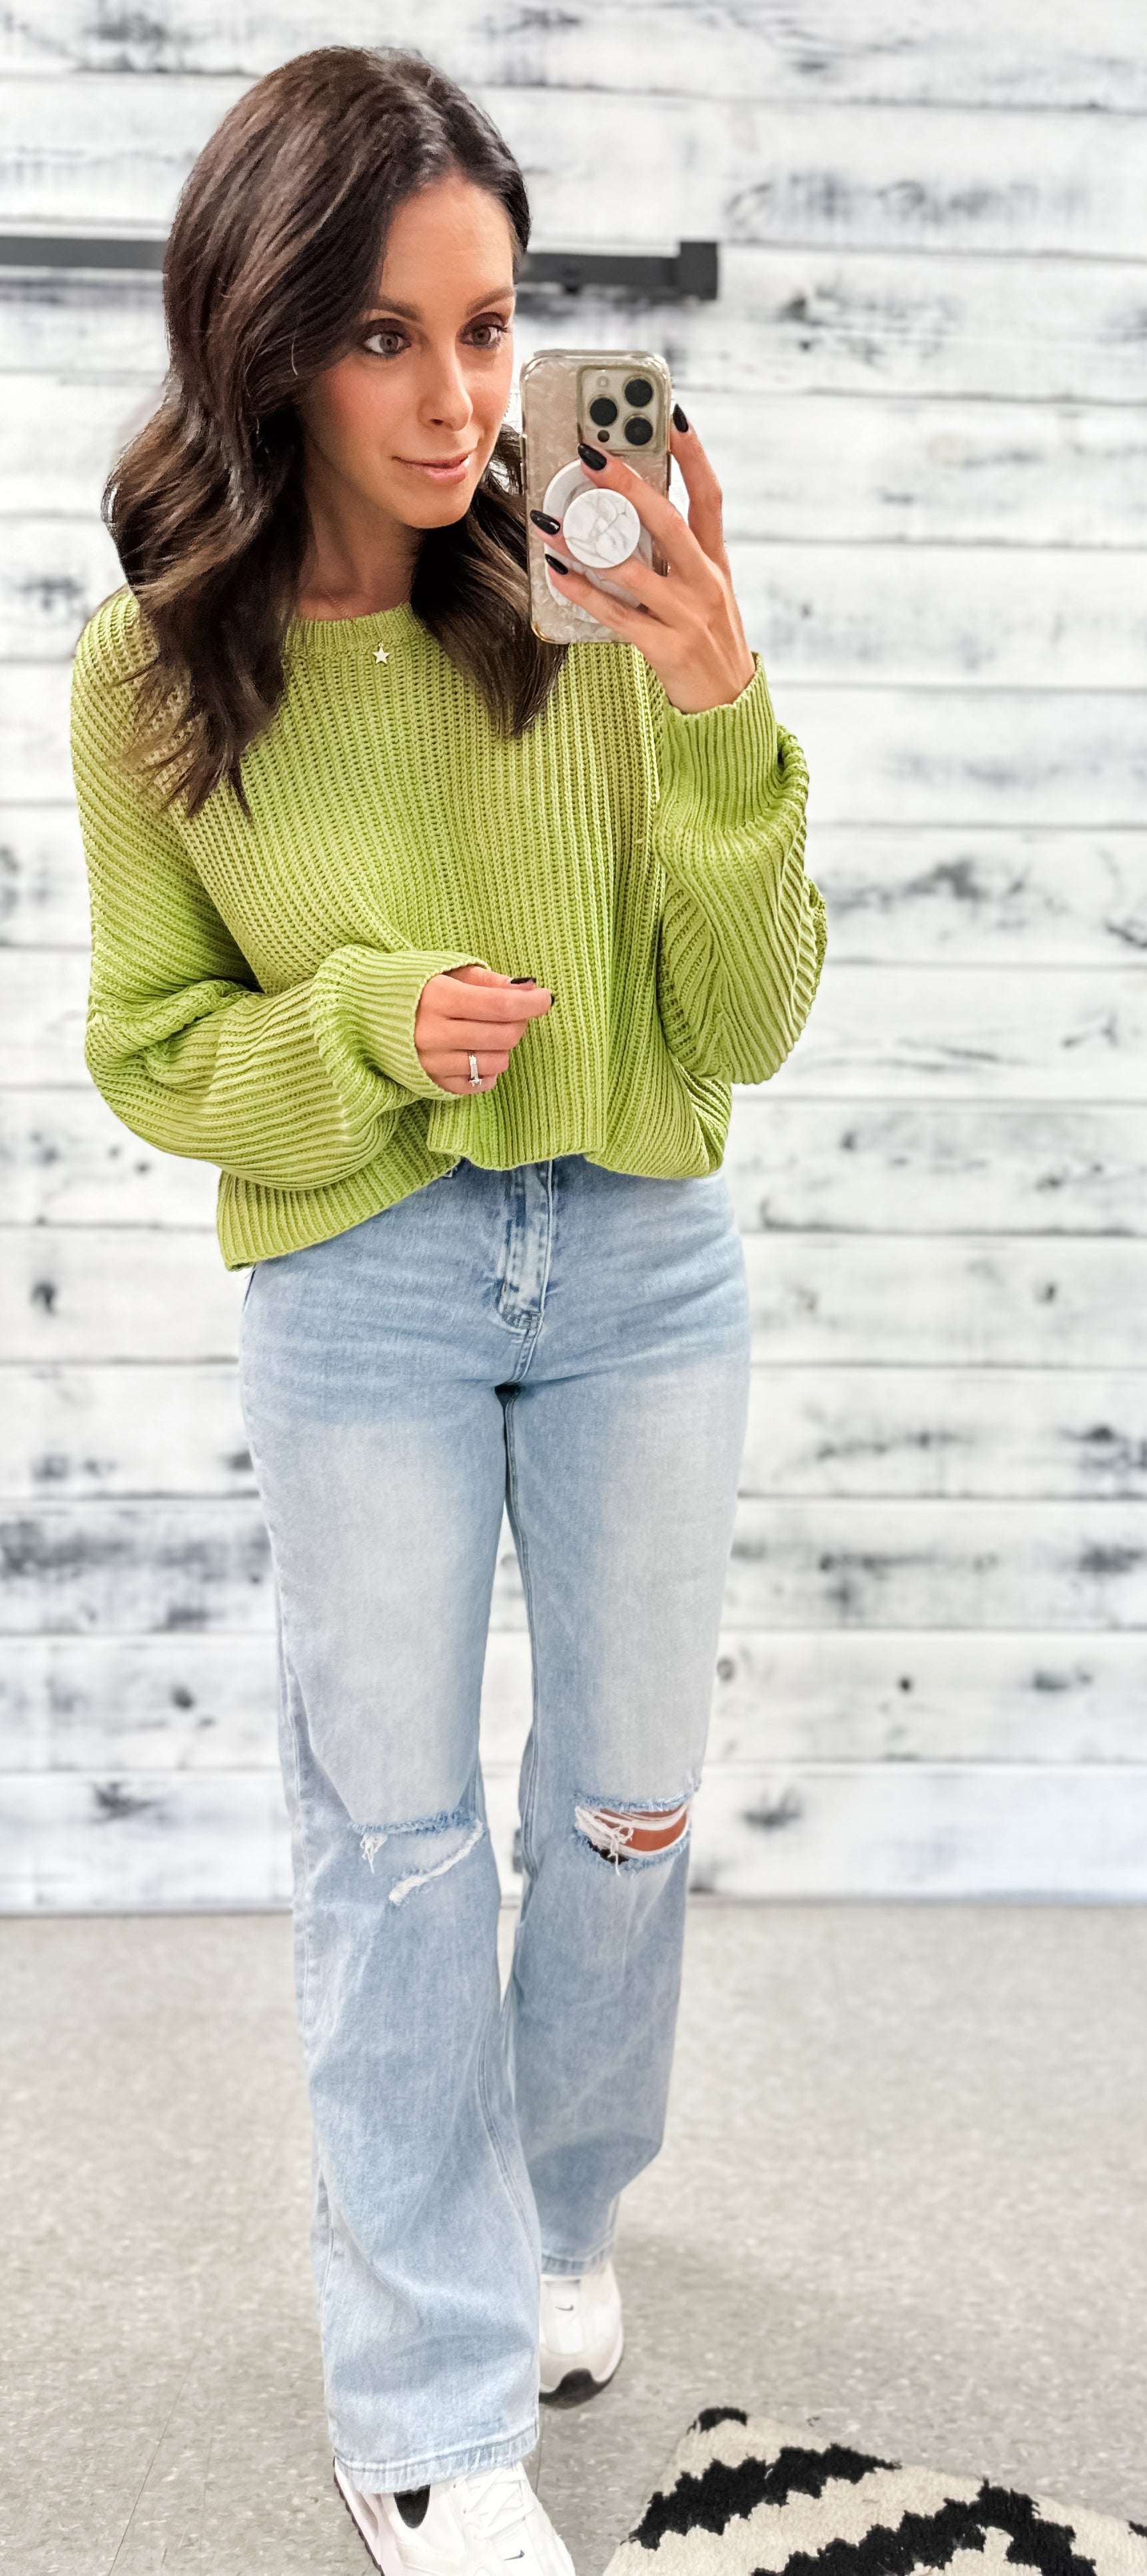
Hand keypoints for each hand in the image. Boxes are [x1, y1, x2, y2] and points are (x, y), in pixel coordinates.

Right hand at [414, 962, 552, 1092]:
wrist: (369, 1015)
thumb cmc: (416, 988)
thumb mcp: (450, 973)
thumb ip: (491, 982)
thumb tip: (528, 989)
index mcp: (438, 998)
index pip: (500, 1006)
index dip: (531, 1003)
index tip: (545, 998)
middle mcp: (434, 1034)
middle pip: (504, 1036)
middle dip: (519, 1023)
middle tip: (514, 1013)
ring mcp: (433, 1063)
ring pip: (497, 1062)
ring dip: (504, 1047)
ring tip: (490, 1032)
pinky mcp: (433, 1082)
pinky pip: (480, 1084)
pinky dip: (489, 1069)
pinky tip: (478, 1052)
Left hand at [545, 416, 755, 713]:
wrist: (728, 707)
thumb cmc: (708, 642)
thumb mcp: (705, 591)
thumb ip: (676, 555)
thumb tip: (631, 514)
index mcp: (715, 562)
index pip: (709, 496)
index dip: (693, 454)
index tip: (670, 414)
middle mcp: (706, 583)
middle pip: (669, 522)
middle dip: (629, 486)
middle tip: (591, 455)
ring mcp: (687, 616)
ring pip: (634, 570)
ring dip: (588, 544)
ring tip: (551, 521)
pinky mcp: (667, 648)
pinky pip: (618, 616)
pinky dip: (584, 594)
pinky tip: (557, 574)